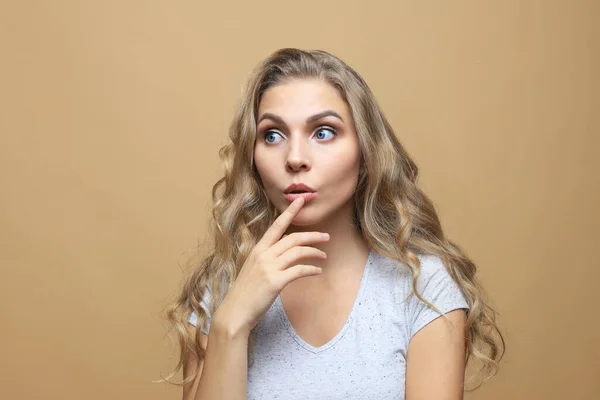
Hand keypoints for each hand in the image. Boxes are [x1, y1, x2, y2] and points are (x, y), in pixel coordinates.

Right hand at [213, 197, 328, 334]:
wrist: (234, 312)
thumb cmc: (245, 293)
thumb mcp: (254, 268)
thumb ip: (268, 256)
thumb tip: (284, 246)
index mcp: (258, 249)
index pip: (277, 225)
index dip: (290, 212)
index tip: (302, 200)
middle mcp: (264, 255)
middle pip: (293, 238)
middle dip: (313, 235)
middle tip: (326, 237)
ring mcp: (269, 267)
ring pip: (298, 252)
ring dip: (315, 252)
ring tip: (324, 256)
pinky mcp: (275, 282)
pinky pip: (299, 271)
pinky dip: (311, 269)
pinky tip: (317, 271)